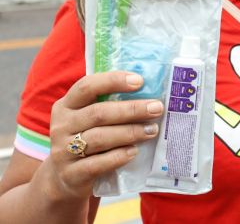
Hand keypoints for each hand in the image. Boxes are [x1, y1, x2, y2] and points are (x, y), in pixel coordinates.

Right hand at [45, 71, 163, 199]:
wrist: (64, 178)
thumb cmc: (87, 139)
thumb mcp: (90, 119)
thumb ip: (111, 104)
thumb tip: (151, 92)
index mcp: (67, 105)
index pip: (87, 86)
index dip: (113, 81)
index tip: (140, 81)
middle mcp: (62, 126)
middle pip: (98, 113)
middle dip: (132, 109)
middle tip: (157, 108)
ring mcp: (63, 151)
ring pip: (99, 138)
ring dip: (130, 132)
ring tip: (152, 130)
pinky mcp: (71, 175)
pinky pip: (97, 164)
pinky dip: (118, 156)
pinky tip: (134, 151)